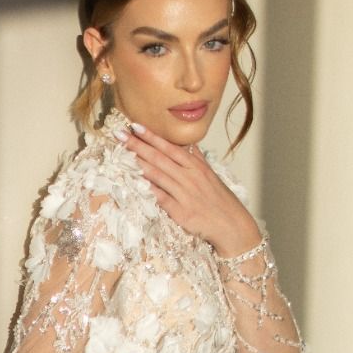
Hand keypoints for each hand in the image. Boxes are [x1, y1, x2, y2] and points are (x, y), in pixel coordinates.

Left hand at [122, 123, 261, 257]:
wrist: (232, 226)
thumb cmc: (221, 202)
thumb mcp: (212, 177)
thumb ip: (199, 161)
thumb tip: (191, 147)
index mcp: (196, 166)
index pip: (170, 147)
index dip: (151, 136)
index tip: (135, 126)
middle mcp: (189, 177)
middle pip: (159, 158)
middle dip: (137, 145)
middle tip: (119, 134)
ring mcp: (184, 194)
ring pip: (157, 174)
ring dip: (137, 163)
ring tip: (120, 153)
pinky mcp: (180, 212)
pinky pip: (160, 197)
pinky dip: (147, 188)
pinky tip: (133, 180)